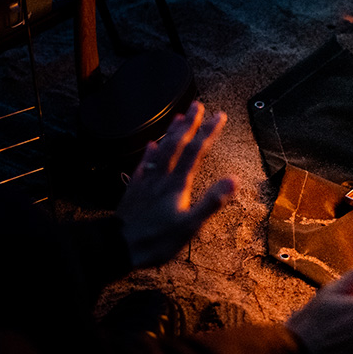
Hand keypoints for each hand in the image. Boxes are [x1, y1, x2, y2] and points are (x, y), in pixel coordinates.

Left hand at [116, 101, 236, 268]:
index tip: (219, 116)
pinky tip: (152, 144)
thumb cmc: (156, 241)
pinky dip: (149, 152)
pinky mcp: (135, 189)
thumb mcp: (190, 226)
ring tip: (178, 117)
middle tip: (197, 105)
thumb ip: (212, 201)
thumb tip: (233, 180)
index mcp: (177, 184)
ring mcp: (146, 181)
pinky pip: (143, 164)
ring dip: (171, 133)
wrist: (118, 248)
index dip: (208, 132)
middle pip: (177, 144)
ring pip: (160, 150)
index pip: (196, 152)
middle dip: (189, 124)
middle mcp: (162, 177)